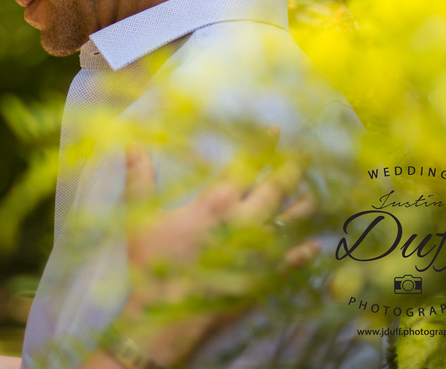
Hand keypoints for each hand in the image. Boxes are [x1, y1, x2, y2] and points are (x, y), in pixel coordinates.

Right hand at [114, 128, 318, 366]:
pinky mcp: (263, 276)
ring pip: (291, 221)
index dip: (260, 146)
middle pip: (276, 188)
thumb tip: (131, 143)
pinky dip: (304, 251)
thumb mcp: (140, 216)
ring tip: (314, 194)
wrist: (166, 313)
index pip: (245, 165)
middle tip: (306, 154)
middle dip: (291, 168)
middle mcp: (245, 220)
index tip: (275, 131)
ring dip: (304, 205)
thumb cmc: (153, 263)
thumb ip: (139, 177)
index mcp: (217, 202)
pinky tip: (314, 245)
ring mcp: (258, 250)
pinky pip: (292, 260)